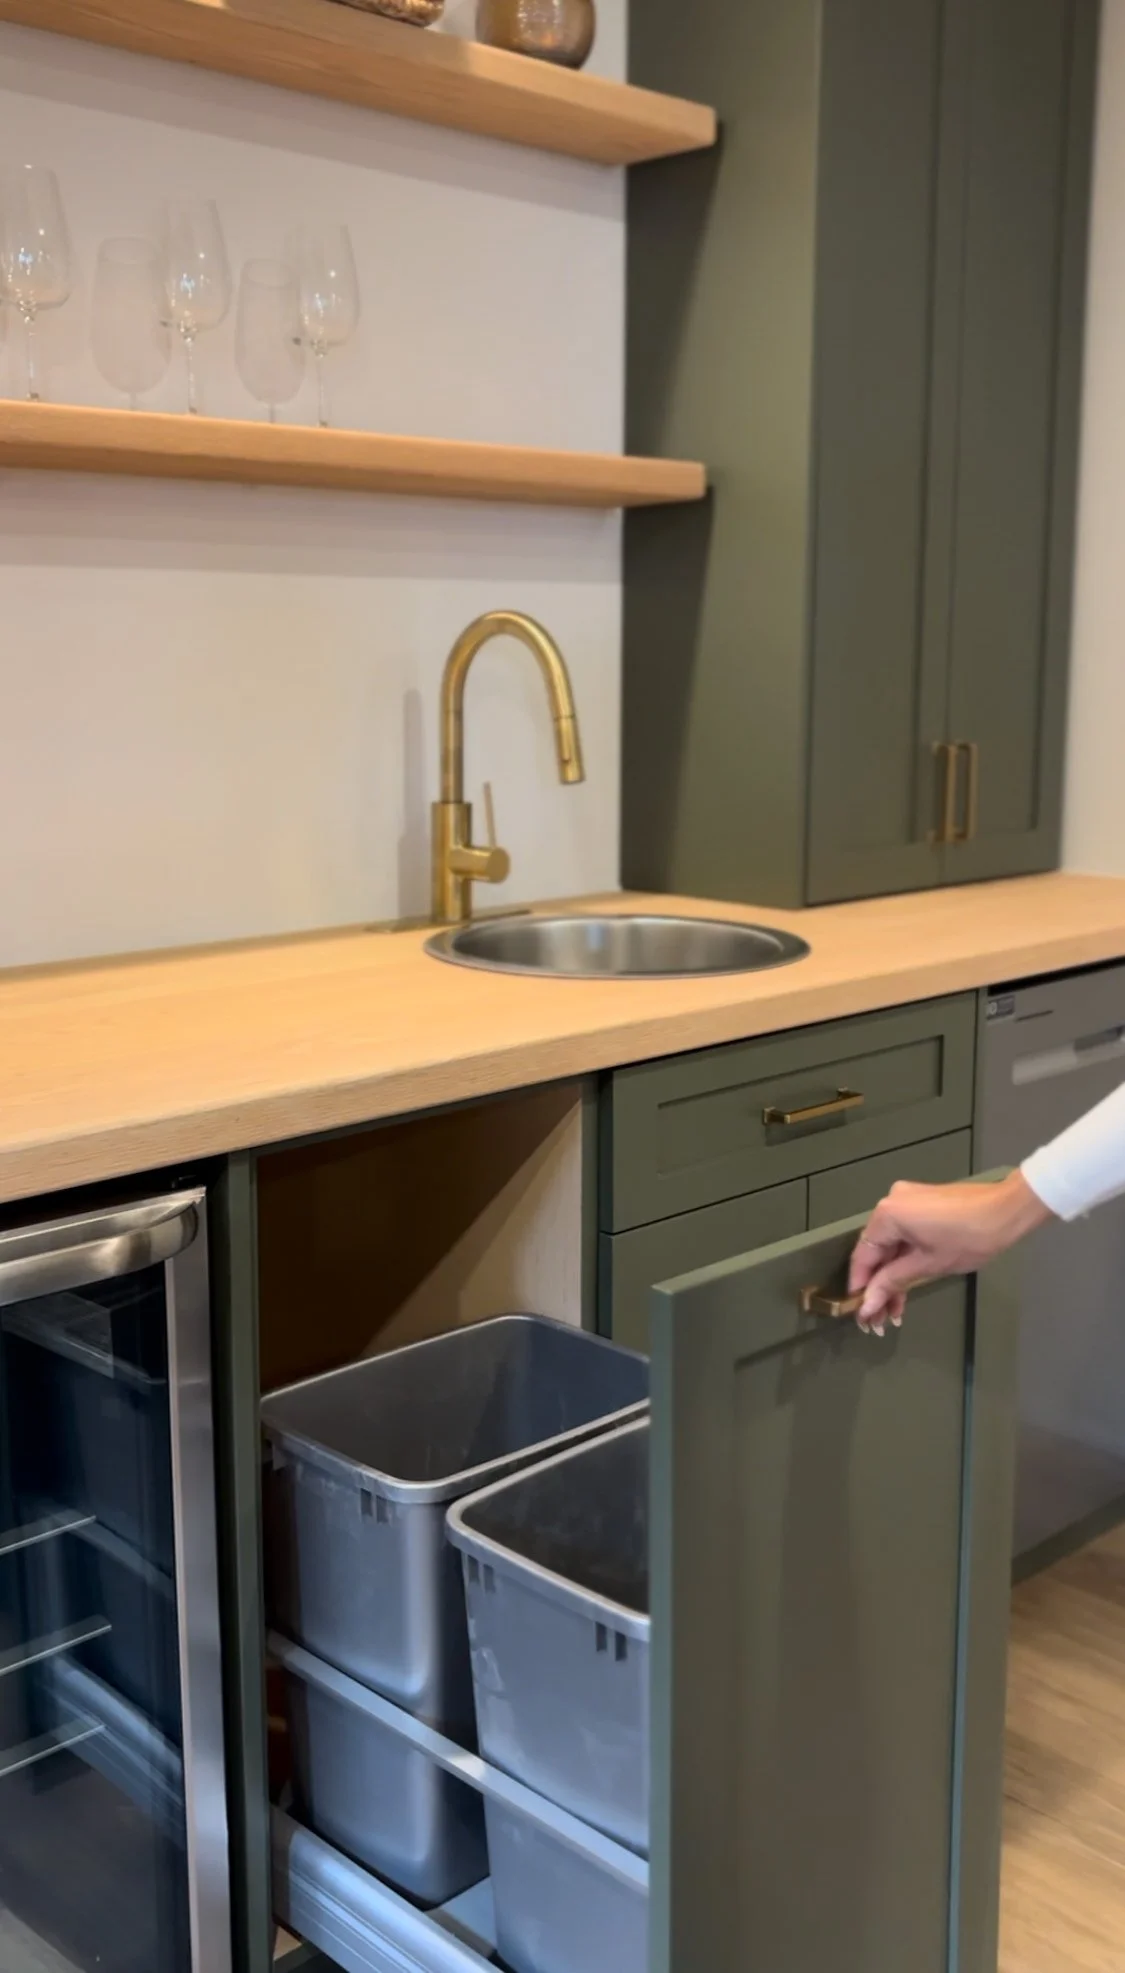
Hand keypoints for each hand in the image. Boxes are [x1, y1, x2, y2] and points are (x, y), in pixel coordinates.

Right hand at [848, 1171, 1050, 1333]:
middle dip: (878, 1287)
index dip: (860, 1287)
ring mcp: (906, 1203)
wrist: (1008, 1211)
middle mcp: (890, 1203)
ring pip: (892, 1247)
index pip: (863, 1256)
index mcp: (887, 1214)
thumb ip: (892, 1283)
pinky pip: (905, 1237)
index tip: (859, 1314)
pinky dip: (905, 1260)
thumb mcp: (928, 1265)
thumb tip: (866, 1304)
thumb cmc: (969, 1238)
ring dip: (893, 1278)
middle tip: (877, 1321)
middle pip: (876, 1252)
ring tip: (894, 1313)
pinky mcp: (922, 1206)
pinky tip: (906, 1288)